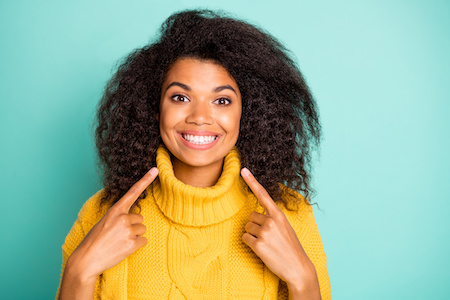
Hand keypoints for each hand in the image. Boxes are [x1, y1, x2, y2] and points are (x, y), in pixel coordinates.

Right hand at [68, 167, 158, 281]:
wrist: (86, 260)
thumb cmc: (93, 241)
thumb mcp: (103, 222)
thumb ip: (118, 216)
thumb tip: (132, 216)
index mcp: (114, 210)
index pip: (133, 192)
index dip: (145, 180)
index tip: (155, 170)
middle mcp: (122, 218)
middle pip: (140, 218)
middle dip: (133, 225)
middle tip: (119, 234)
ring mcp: (127, 230)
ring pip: (142, 229)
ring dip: (134, 235)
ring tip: (119, 242)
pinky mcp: (132, 243)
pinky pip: (143, 240)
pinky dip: (136, 245)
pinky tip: (124, 248)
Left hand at [240, 168, 319, 297]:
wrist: (298, 268)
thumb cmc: (291, 247)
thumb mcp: (285, 228)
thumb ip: (273, 219)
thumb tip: (255, 216)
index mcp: (279, 215)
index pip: (263, 194)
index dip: (252, 181)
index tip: (243, 170)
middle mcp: (271, 221)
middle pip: (251, 216)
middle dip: (255, 225)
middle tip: (268, 237)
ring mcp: (265, 233)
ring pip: (247, 227)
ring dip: (253, 235)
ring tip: (267, 244)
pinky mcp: (258, 245)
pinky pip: (245, 238)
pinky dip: (250, 244)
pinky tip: (262, 250)